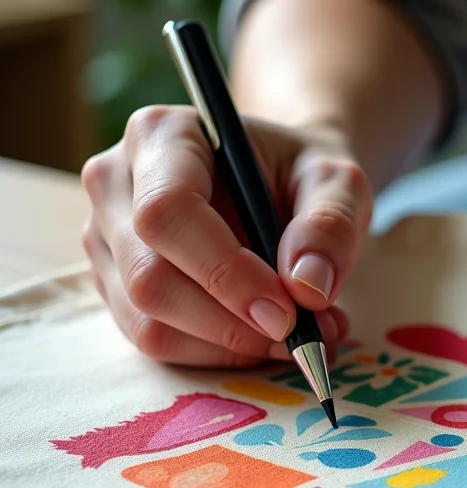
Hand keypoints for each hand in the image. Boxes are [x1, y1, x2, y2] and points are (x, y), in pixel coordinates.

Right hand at [81, 106, 369, 366]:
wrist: (282, 183)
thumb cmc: (304, 174)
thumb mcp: (339, 183)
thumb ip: (331, 225)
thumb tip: (308, 287)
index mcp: (162, 134)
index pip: (168, 212)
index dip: (224, 272)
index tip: (286, 311)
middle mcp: (115, 182)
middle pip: (150, 276)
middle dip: (232, 322)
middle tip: (305, 335)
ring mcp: (106, 236)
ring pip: (147, 319)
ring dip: (229, 345)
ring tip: (299, 336)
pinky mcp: (114, 282)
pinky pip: (154, 339)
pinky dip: (216, 353)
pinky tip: (264, 338)